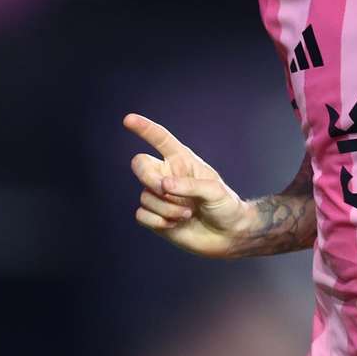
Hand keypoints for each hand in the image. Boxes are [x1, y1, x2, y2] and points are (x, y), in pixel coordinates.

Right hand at [124, 113, 248, 257]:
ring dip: (165, 208)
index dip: (144, 129)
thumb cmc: (225, 206)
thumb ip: (189, 186)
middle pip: (140, 165)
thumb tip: (163, 185)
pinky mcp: (155, 217)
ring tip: (187, 214)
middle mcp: (168, 175)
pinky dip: (157, 221)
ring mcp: (160, 196)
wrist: (228, 235)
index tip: (128, 119)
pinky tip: (173, 224)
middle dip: (149, 178)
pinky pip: (141, 215)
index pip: (160, 139)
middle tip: (165, 190)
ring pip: (145, 195)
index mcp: (182, 161)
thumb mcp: (214, 191)